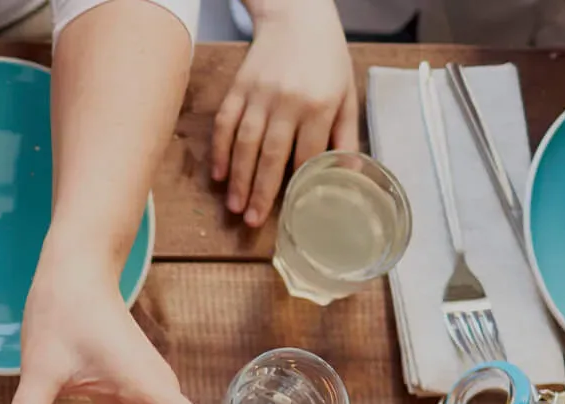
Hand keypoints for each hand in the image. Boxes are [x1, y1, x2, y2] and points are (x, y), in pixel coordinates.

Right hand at [211, 0, 358, 226]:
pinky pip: (225, 123)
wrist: (298, 16)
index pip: (306, 155)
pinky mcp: (239, 87)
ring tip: (234, 206)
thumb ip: (345, 134)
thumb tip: (347, 174)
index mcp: (319, 104)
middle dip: (261, 191)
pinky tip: (218, 175)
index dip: (297, 185)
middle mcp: (287, 100)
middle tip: (252, 221)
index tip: (290, 210)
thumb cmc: (327, 57)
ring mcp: (259, 94)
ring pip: (245, 143)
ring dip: (238, 178)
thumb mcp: (346, 92)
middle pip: (271, 155)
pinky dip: (219, 151)